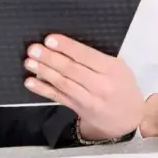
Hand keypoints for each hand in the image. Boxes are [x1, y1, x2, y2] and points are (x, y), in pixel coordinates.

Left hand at [23, 34, 142, 140]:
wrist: (128, 118)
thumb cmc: (122, 86)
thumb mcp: (119, 68)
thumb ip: (98, 58)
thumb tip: (68, 45)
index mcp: (112, 70)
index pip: (87, 56)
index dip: (67, 47)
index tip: (50, 39)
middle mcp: (101, 85)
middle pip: (72, 70)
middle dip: (50, 58)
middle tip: (34, 49)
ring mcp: (88, 100)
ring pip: (63, 84)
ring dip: (43, 72)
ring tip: (29, 62)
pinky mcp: (78, 109)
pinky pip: (58, 98)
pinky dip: (43, 90)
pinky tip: (30, 82)